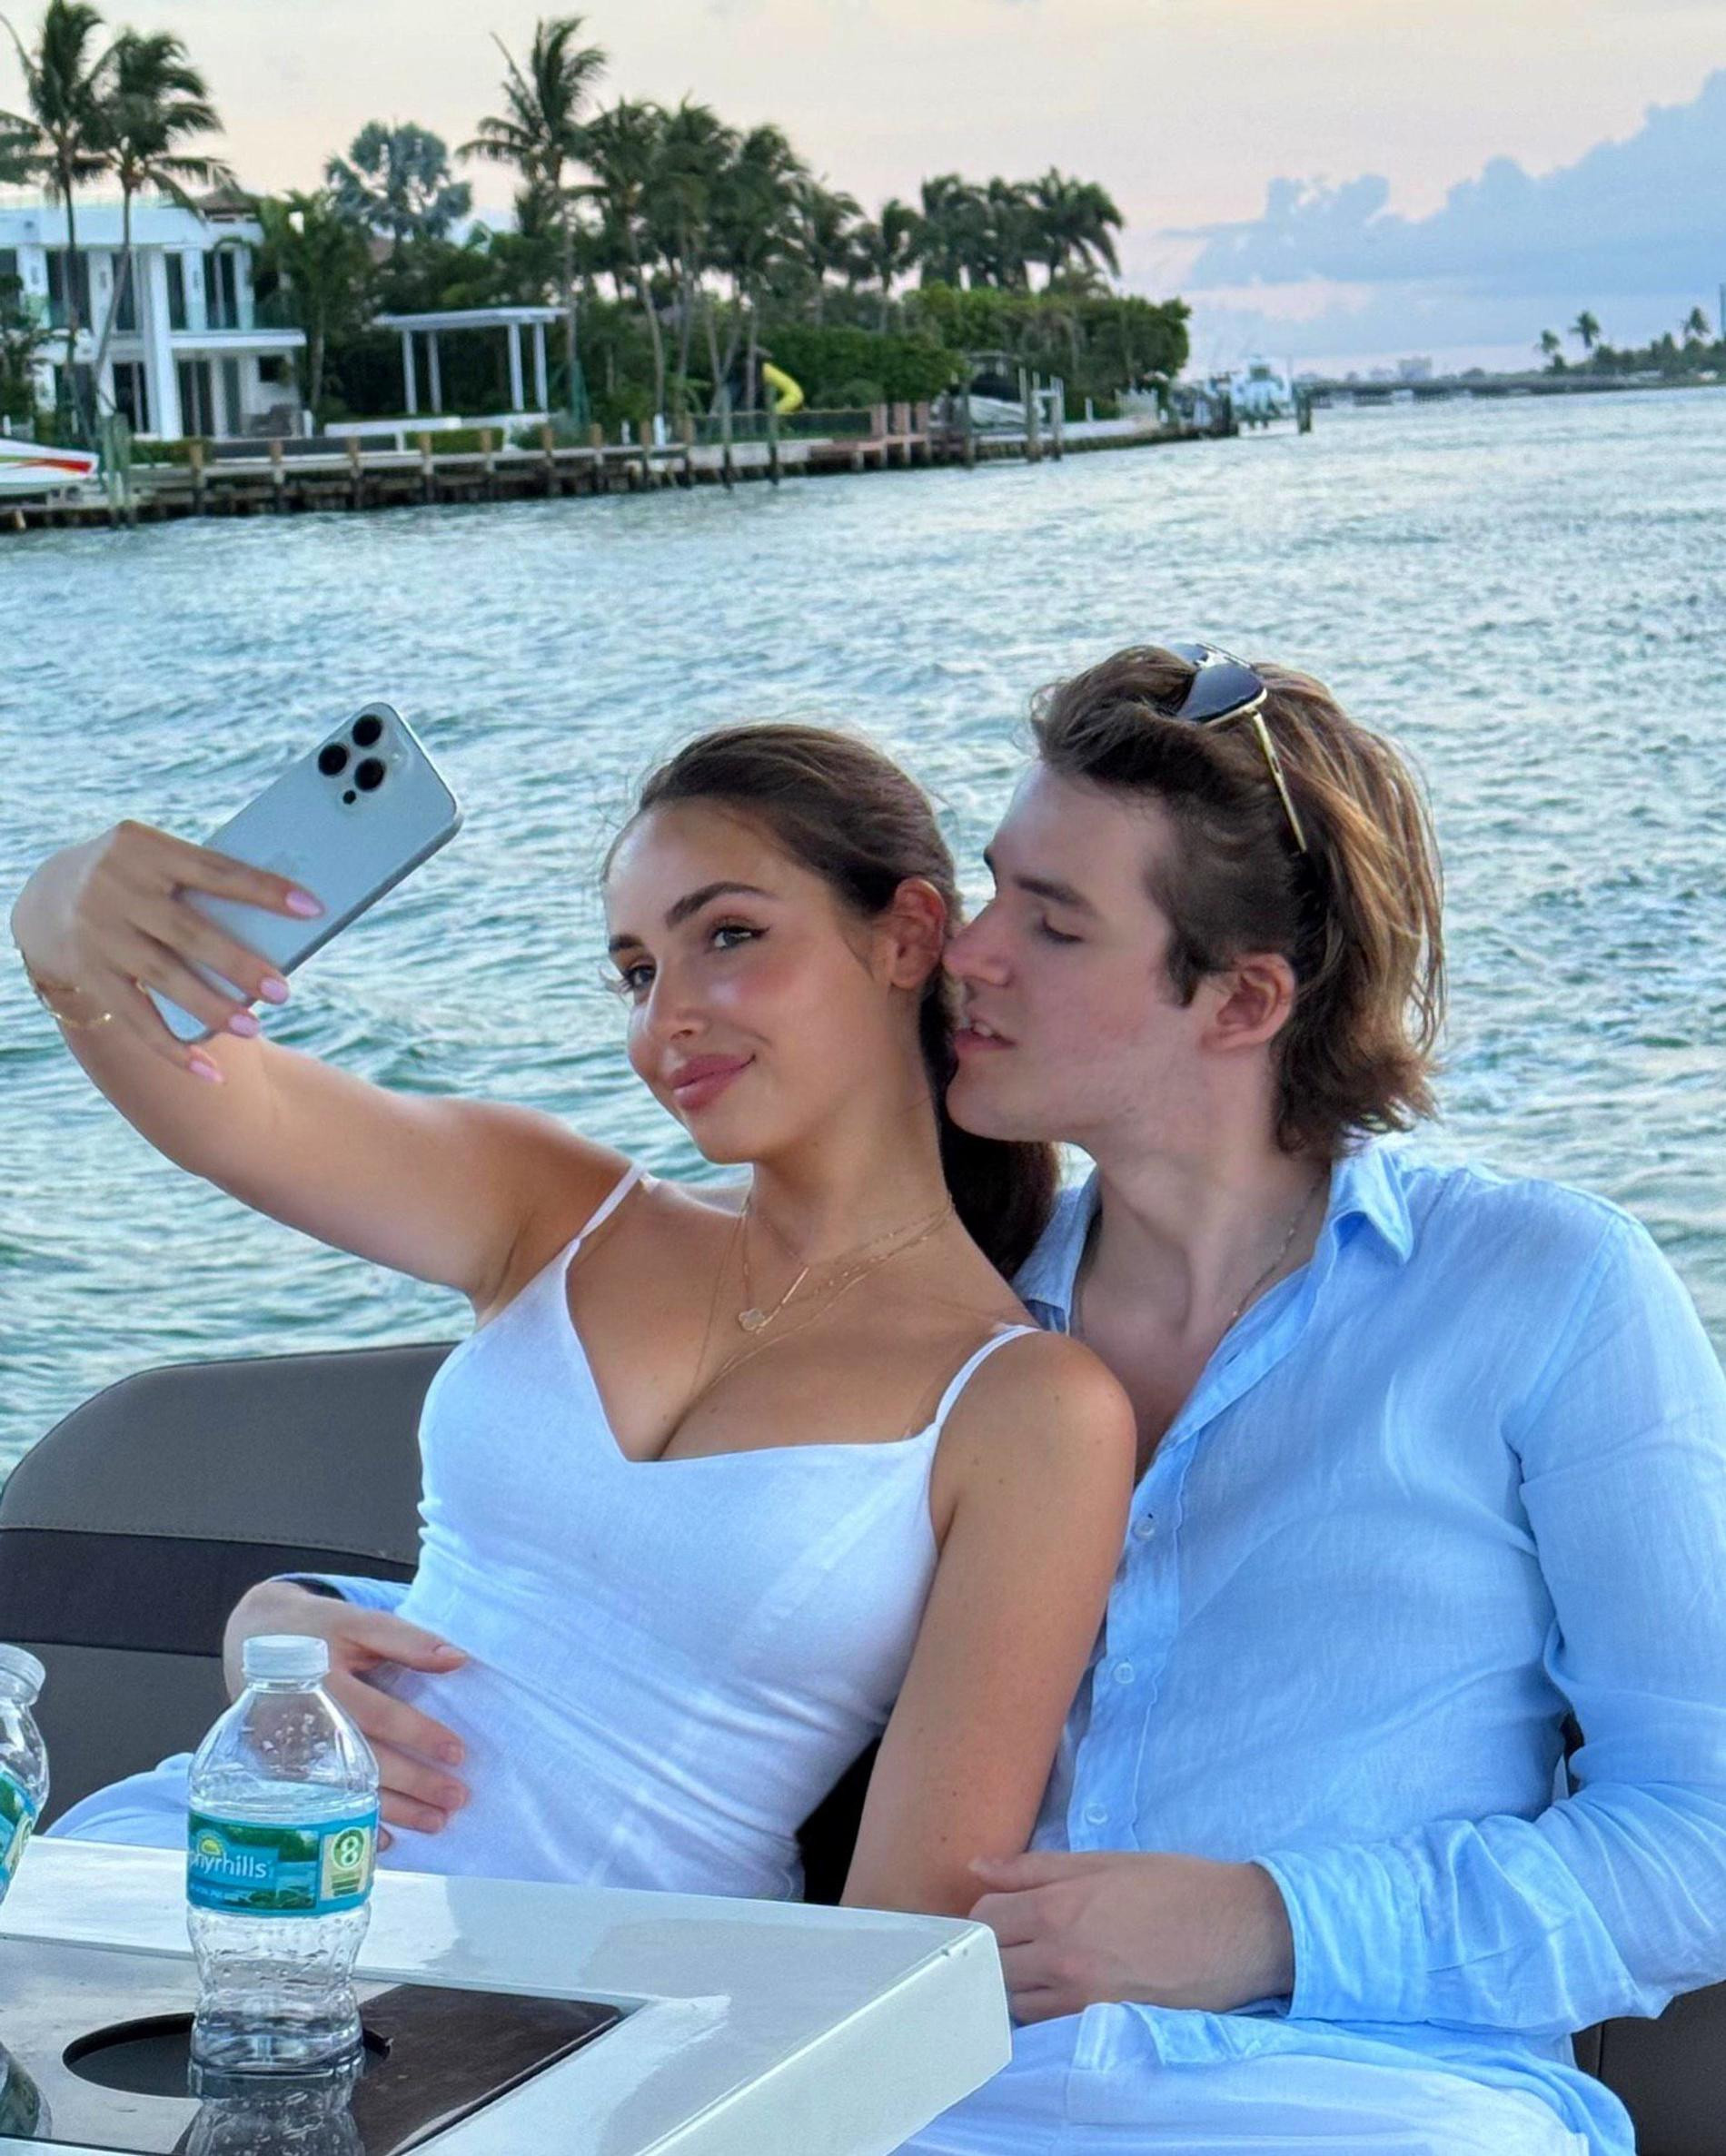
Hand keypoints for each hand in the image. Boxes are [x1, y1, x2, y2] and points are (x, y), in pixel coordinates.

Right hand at [10, 821, 321, 1076]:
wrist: (49, 896)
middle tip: (283, 991)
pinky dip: (173, 1048)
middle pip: (188, 931)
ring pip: (163, 977)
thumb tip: (281, 928)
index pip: (214, 869)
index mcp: (143, 847)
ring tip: (253, 1028)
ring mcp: (98, 932)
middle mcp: (115, 888)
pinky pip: (135, 1017)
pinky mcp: (88, 973)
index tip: (313, 909)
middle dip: (237, 963)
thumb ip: (204, 884)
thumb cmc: (139, 878)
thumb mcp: (159, 861)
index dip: (264, 889)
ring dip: (210, 1007)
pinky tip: (209, 1071)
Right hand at [224, 1580, 469, 1843]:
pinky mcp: (279, 1770)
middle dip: (414, 1784)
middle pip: (364, 1762)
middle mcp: (303, 1724)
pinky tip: (383, 1839)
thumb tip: (458, 1659)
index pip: (378, 1715)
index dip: (419, 1734)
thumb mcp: (357, 1622)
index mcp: (323, 1682)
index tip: (458, 1753)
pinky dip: (350, 1822)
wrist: (251, 1639)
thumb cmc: (314, 1629)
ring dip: (394, 1810)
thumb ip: (406, 1640)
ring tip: (437, 1823)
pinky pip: (319, 1803)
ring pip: (345, 1789)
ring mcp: (287, 1753)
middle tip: (457, 1799)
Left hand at [967, 1850, 1294, 2022]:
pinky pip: (1044, 2021)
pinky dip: (1039, 2004)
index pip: (985, 1919)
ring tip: (1036, 1957)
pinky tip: (1057, 1983)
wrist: (1236, 1932)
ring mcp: (1079, 1998)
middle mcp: (1059, 1958)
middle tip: (1016, 1932)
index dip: (988, 1910)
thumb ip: (1034, 1867)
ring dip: (1014, 1977)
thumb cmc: (1174, 1886)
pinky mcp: (1099, 2024)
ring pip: (1013, 1997)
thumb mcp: (1104, 1862)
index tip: (1003, 1906)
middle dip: (995, 1945)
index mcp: (1058, 1908)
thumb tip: (977, 1866)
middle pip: (992, 1961)